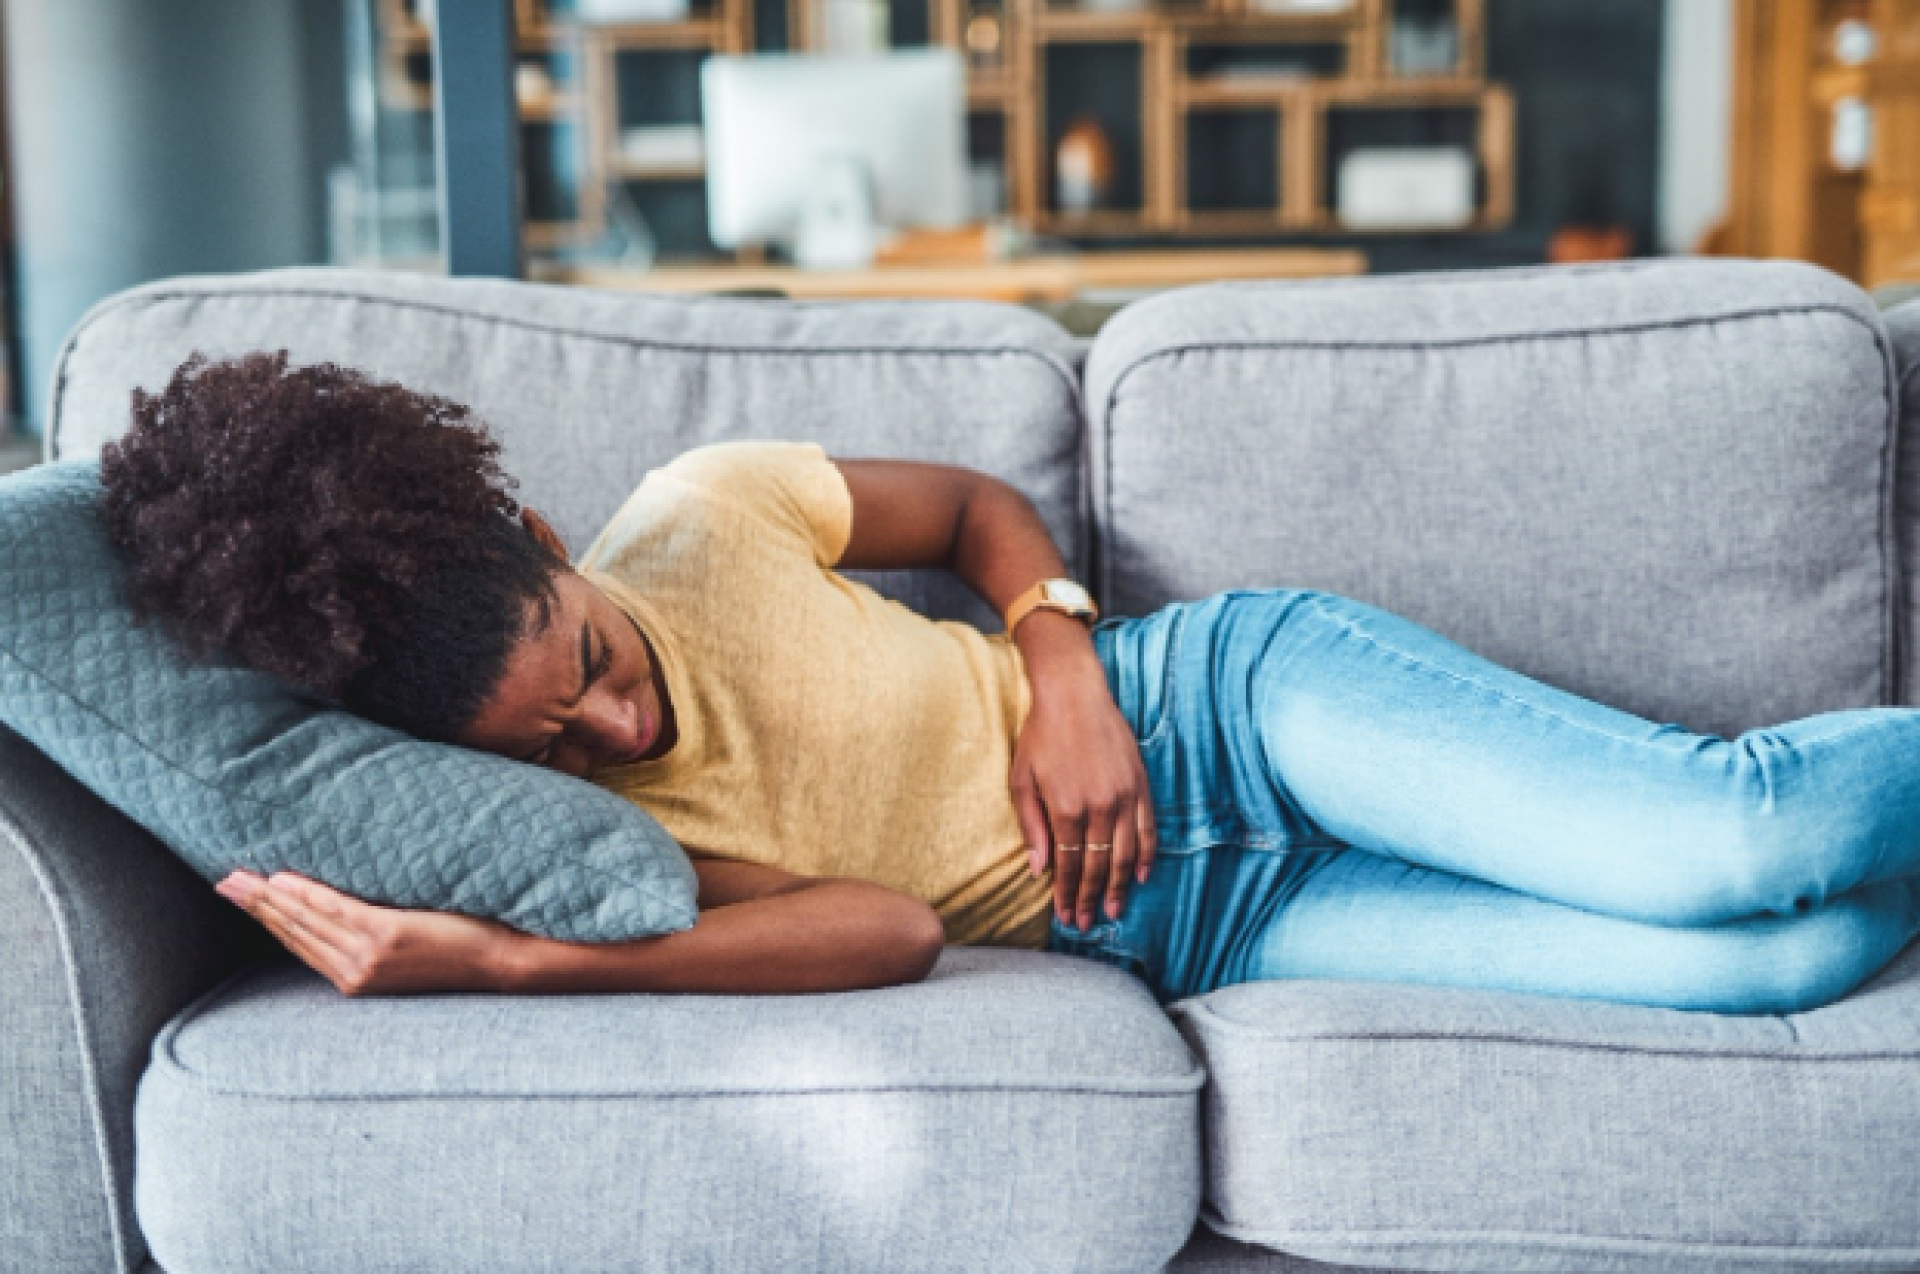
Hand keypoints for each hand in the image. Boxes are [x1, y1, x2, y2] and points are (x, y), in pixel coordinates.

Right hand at [215, 870, 520, 995]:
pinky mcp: (387, 936)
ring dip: (269, 899)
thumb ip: (380, 936)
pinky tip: (283, 880)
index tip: (243, 898)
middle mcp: (356, 972)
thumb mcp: (411, 949)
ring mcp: (370, 956)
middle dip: (256, 907)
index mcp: (359, 978)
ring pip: (306, 921)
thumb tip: (360, 906)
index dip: (270, 921)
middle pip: (295, 933)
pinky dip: (306, 895)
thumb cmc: (465, 948)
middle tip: (223, 882)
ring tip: (240, 878)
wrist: (504, 961)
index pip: (303, 945)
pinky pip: (336, 910)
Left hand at [1009, 621, 1157, 931]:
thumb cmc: (1041, 735)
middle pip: (1099, 866)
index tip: (1066, 916)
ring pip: (1126, 854)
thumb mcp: (1021, 780)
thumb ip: (1031, 827)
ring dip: (1121, 886)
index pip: (1070, 865)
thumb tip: (1038, 870)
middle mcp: (1099, 807)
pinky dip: (1146, 855)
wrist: (1074, 693)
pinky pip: (1148, 829)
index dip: (1068, 894)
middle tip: (1088, 923)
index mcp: (1066, 809)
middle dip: (1093, 898)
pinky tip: (1142, 875)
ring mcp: (1124, 796)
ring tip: (1115, 911)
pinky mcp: (1140, 785)